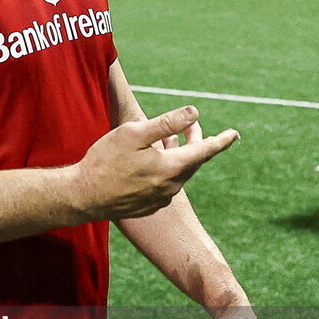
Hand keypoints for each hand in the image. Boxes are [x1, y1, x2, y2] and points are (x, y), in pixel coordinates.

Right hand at [71, 106, 239, 221]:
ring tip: (171, 140)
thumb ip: (166, 123)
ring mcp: (161, 198)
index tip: (235, 134)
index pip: (205, 150)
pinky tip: (153, 161)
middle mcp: (172, 186)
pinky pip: (166, 184)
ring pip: (179, 172)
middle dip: (196, 142)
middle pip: (192, 161)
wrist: (83, 195)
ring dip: (179, 154)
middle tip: (194, 127)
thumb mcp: (134, 134)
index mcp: (172, 167)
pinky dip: (166, 169)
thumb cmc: (105, 161)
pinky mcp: (149, 206)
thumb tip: (195, 112)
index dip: (221, 140)